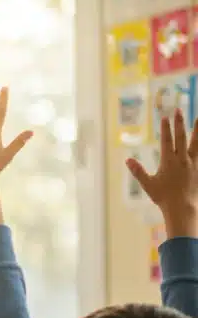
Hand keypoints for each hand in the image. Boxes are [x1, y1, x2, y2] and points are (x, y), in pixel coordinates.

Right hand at [128, 110, 197, 236]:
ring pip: (197, 143)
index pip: (167, 141)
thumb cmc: (163, 197)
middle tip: (179, 110)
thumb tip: (127, 160)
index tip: (164, 116)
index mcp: (169, 162)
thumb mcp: (148, 185)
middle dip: (179, 123)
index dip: (165, 128)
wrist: (183, 208)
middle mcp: (183, 160)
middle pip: (181, 138)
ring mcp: (194, 164)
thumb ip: (138, 171)